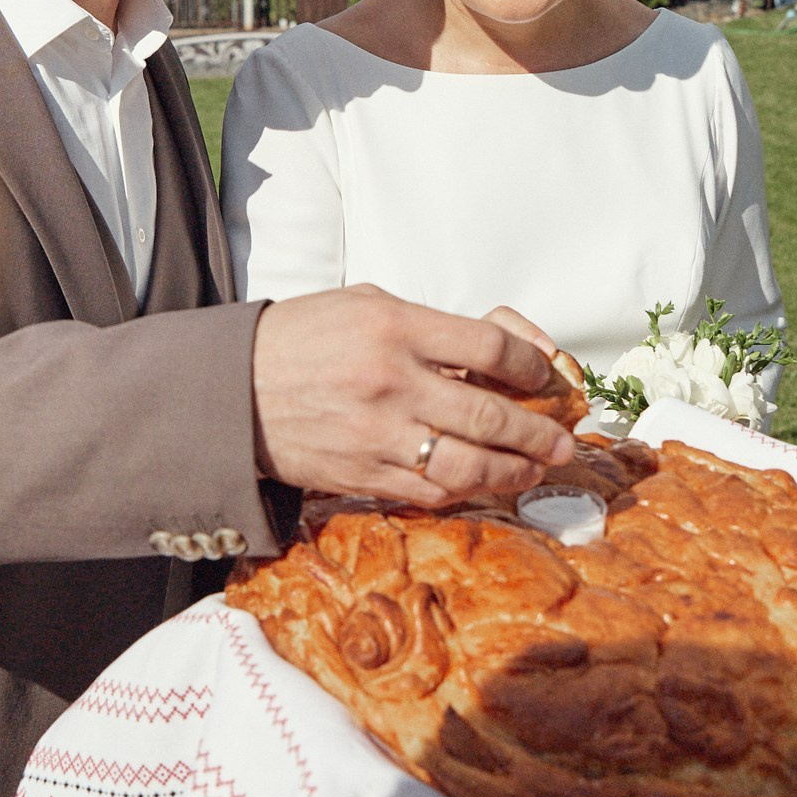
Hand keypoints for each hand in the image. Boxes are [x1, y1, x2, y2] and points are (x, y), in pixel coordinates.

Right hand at [251, 285, 575, 506]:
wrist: (233, 388)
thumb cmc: (304, 337)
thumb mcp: (367, 305)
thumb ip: (432, 325)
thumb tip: (501, 348)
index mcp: (395, 328)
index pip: (489, 350)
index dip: (531, 367)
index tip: (545, 377)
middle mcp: (391, 383)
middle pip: (489, 415)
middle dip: (538, 433)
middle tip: (564, 441)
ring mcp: (377, 436)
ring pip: (467, 464)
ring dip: (512, 471)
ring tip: (534, 469)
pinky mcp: (363, 474)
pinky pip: (429, 491)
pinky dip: (464, 490)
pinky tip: (483, 483)